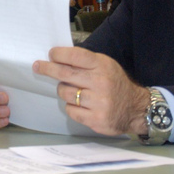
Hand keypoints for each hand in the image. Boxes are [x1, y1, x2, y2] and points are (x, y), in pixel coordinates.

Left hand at [33, 47, 149, 135]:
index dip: (60, 54)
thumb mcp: (106, 66)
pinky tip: (81, 105)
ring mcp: (98, 102)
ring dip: (64, 90)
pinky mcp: (95, 119)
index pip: (76, 56)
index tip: (51, 54)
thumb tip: (59, 57)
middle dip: (48, 69)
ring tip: (73, 90)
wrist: (136, 109)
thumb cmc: (116, 84)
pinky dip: (72, 106)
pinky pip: (71, 110)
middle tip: (38, 66)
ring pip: (65, 93)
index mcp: (103, 66)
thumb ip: (86, 62)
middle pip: (65, 74)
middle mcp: (100, 83)